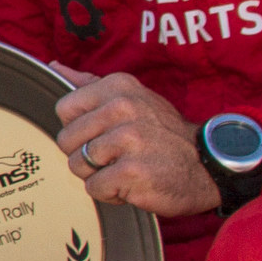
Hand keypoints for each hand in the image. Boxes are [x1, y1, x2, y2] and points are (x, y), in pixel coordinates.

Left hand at [52, 68, 219, 216]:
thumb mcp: (132, 97)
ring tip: (124, 169)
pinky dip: (110, 194)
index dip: (80, 128)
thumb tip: (55, 67)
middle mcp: (122, 108)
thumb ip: (91, 84)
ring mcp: (127, 139)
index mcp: (118, 87)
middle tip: (115, 155)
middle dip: (85, 155)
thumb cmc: (163, 134)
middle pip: (66, 140)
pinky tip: (131, 185)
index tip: (103, 133)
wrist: (206, 166)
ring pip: (77, 165)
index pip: (65, 109)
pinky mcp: (131, 171)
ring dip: (98, 175)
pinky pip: (94, 187)